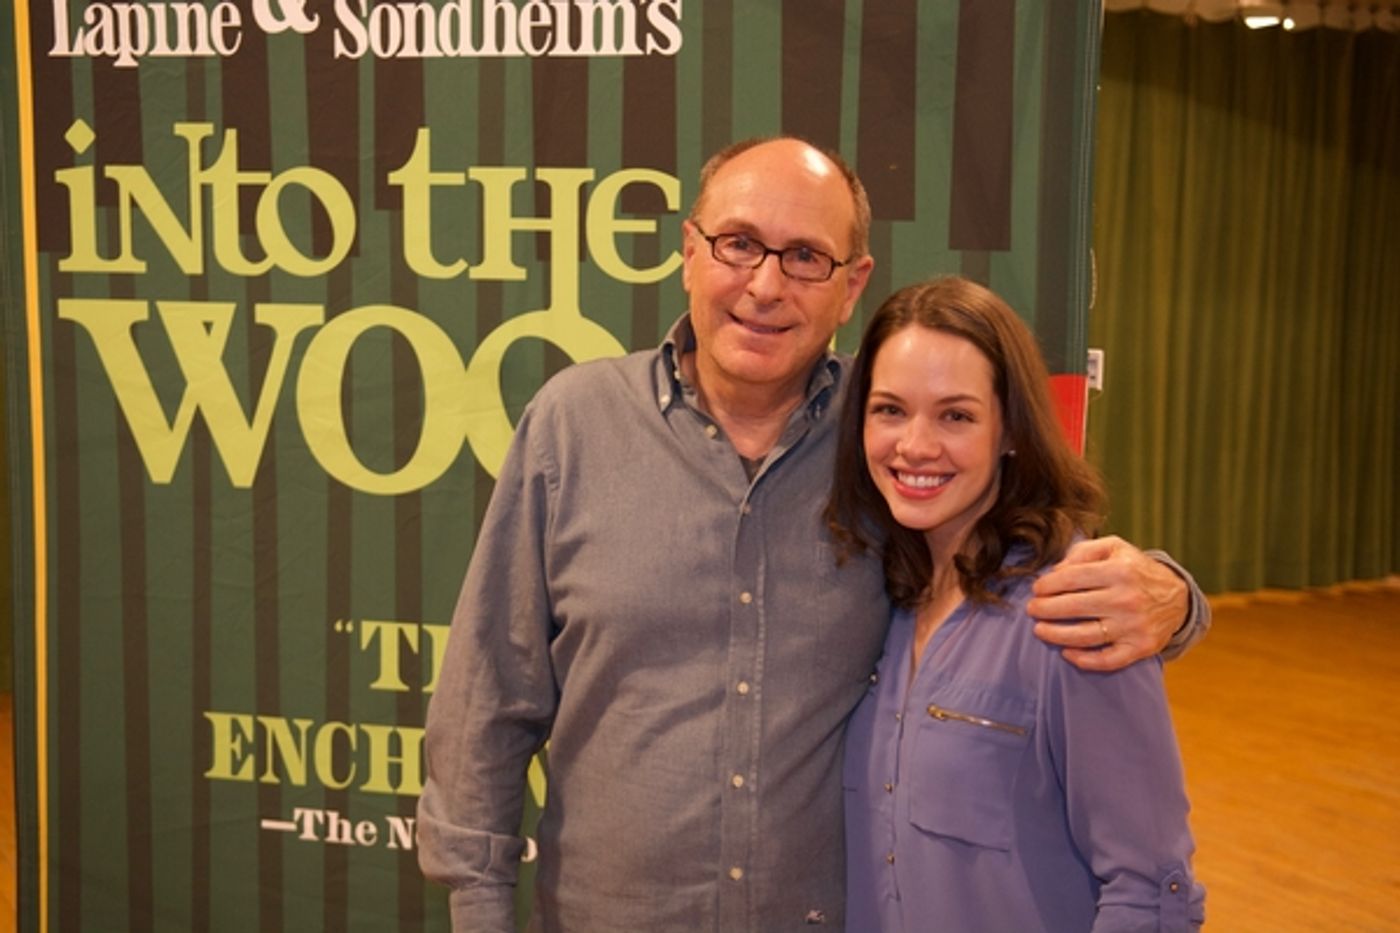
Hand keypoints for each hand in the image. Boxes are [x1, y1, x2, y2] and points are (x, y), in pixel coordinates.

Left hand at [1027, 536, 1188, 671]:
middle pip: (1075, 607)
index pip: (1072, 578)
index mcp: (1120, 571)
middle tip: (1031, 610)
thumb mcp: (1115, 548)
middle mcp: (1127, 598)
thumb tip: (1056, 571)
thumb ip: (1084, 552)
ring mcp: (1134, 626)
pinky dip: (1085, 660)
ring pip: (1086, 635)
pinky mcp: (1140, 647)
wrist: (1177, 597)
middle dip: (1045, 609)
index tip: (1036, 590)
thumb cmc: (1136, 570)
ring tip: (1039, 630)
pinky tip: (1067, 653)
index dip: (1048, 585)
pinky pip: (1108, 660)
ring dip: (1057, 635)